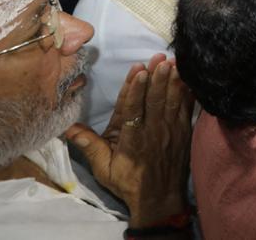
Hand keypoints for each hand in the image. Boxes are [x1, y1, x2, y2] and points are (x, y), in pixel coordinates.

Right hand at [65, 54, 193, 227]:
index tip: (139, 70)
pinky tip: (187, 78)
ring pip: (172, 100)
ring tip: (174, 62)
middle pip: (155, 99)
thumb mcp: (103, 168)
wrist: (160, 198)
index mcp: (132, 139)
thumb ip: (89, 146)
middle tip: (159, 57)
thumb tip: (68, 128)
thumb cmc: (128, 182)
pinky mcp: (183, 131)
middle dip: (157, 77)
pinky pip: (186, 108)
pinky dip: (186, 92)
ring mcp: (171, 130)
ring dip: (172, 80)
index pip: (133, 109)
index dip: (135, 89)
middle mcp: (153, 131)